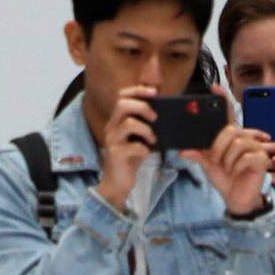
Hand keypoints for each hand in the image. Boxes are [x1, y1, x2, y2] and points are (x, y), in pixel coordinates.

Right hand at [94, 85, 158, 208]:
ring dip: (146, 129)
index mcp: (117, 121)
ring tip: (153, 139)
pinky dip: (144, 148)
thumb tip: (163, 113)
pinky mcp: (115, 155)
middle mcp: (112, 127)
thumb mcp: (137, 138)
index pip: (122, 96)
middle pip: (122, 104)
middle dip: (142, 107)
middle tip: (155, 117)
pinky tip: (146, 153)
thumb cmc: (130, 159)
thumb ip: (144, 125)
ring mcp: (112, 140)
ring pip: (128, 123)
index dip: (137, 91)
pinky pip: (133, 146)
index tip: (154, 92)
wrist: (117, 184)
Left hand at [182, 93, 270, 215]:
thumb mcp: (208, 165)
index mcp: (231, 137)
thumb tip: (183, 150)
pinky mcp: (262, 159)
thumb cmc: (225, 179)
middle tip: (215, 159)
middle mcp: (244, 138)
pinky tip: (237, 172)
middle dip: (218, 147)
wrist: (236, 199)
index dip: (222, 99)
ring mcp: (255, 147)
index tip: (213, 87)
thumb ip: (198, 154)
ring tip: (228, 168)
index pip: (228, 114)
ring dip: (227, 159)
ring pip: (237, 143)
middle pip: (229, 130)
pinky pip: (245, 156)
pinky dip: (236, 167)